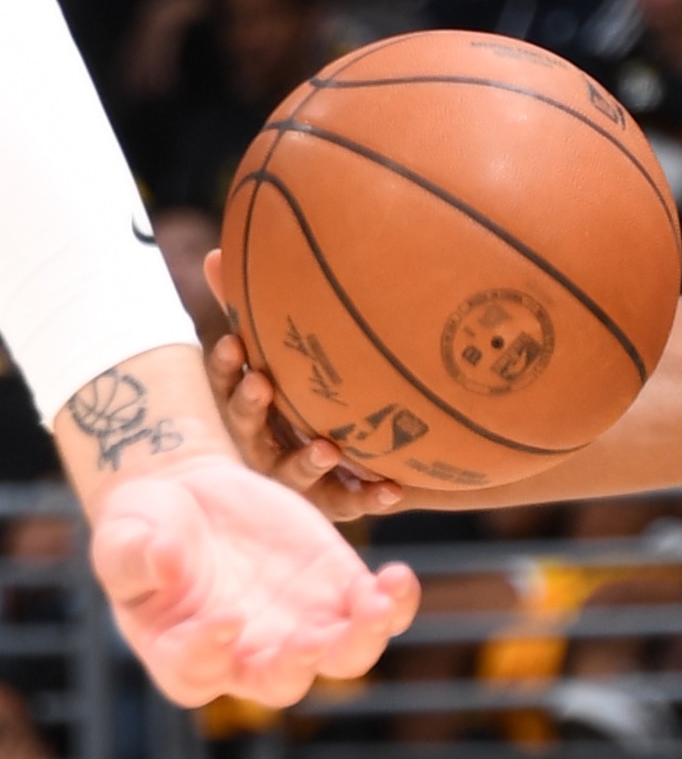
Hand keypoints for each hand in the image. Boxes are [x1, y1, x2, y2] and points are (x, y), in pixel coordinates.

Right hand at [87, 450, 417, 711]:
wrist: (193, 498)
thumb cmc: (145, 530)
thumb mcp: (123, 538)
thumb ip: (134, 556)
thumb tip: (163, 560)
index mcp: (185, 658)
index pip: (198, 672)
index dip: (211, 652)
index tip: (226, 619)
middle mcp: (249, 658)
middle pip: (281, 683)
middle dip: (298, 665)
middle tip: (310, 640)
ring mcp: (302, 630)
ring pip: (343, 657)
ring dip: (364, 638)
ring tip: (376, 604)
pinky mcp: (338, 593)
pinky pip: (378, 613)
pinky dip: (395, 603)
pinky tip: (397, 577)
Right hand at [207, 310, 411, 518]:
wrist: (378, 450)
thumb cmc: (315, 390)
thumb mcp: (287, 351)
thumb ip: (253, 309)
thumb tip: (213, 255)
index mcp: (251, 406)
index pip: (225, 385)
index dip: (226, 367)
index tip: (234, 343)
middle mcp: (265, 445)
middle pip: (248, 430)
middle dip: (250, 409)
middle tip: (261, 386)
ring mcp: (296, 479)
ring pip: (292, 475)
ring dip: (305, 461)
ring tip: (325, 448)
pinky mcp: (333, 502)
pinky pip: (348, 502)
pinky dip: (369, 496)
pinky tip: (392, 488)